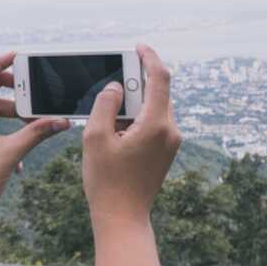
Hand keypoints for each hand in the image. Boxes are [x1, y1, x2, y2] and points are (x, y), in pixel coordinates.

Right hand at [82, 44, 181, 226]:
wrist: (123, 218)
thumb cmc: (107, 181)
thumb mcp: (95, 137)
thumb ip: (104, 104)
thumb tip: (115, 87)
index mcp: (157, 124)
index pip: (160, 78)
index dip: (149, 57)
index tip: (137, 47)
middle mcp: (170, 130)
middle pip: (157, 92)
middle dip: (135, 83)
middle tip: (111, 81)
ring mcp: (170, 142)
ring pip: (155, 107)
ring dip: (134, 101)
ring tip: (109, 111)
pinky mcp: (166, 150)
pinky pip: (154, 121)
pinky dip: (137, 116)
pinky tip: (116, 127)